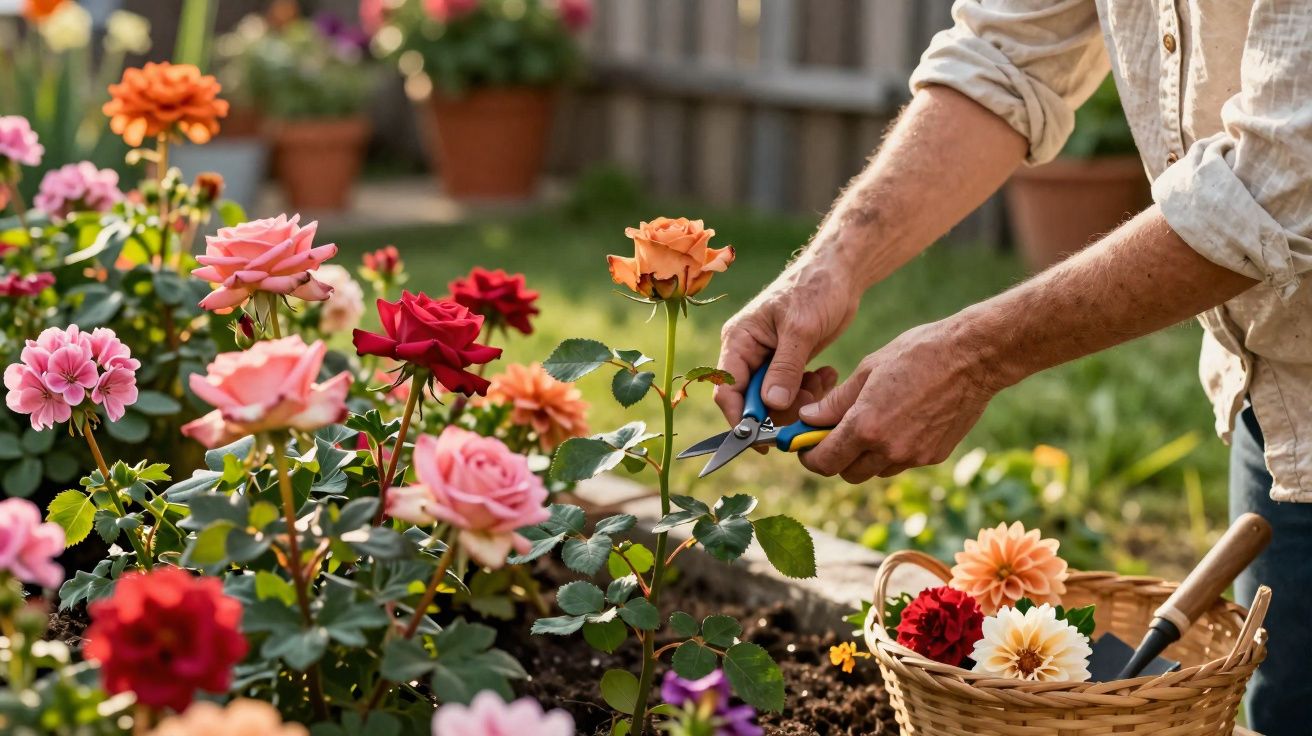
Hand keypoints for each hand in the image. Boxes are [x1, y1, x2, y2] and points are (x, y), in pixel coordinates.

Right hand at [714, 259, 858, 423]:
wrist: (840, 273)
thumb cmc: (814, 289)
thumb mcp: (800, 330)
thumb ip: (785, 369)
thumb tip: (770, 405)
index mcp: (739, 340)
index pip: (727, 388)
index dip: (740, 418)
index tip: (761, 440)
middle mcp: (748, 353)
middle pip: (751, 401)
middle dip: (779, 410)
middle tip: (808, 405)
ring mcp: (768, 360)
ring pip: (774, 401)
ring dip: (799, 401)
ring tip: (822, 382)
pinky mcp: (788, 365)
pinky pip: (792, 392)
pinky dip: (809, 392)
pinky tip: (826, 375)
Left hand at [794, 319, 998, 482]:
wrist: (973, 357)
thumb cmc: (917, 354)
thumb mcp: (868, 369)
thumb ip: (835, 401)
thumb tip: (808, 418)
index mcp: (865, 426)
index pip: (824, 462)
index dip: (810, 456)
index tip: (806, 445)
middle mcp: (888, 449)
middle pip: (847, 473)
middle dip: (835, 457)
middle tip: (834, 434)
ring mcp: (913, 457)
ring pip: (874, 471)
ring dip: (863, 456)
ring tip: (869, 424)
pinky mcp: (933, 456)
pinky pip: (901, 463)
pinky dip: (891, 451)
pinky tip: (898, 422)